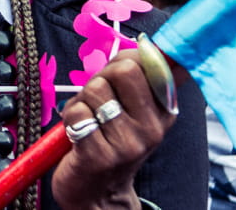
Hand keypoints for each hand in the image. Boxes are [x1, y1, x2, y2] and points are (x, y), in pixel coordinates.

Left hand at [51, 49, 177, 208]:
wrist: (98, 194)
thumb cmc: (111, 140)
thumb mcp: (135, 109)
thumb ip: (141, 75)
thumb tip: (151, 42)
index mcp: (165, 110)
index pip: (159, 61)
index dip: (133, 57)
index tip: (120, 72)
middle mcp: (153, 127)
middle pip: (124, 68)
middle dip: (103, 77)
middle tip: (99, 99)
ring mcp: (128, 144)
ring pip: (96, 89)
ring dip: (83, 100)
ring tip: (89, 120)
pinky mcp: (100, 156)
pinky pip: (77, 113)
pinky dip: (70, 118)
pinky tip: (78, 134)